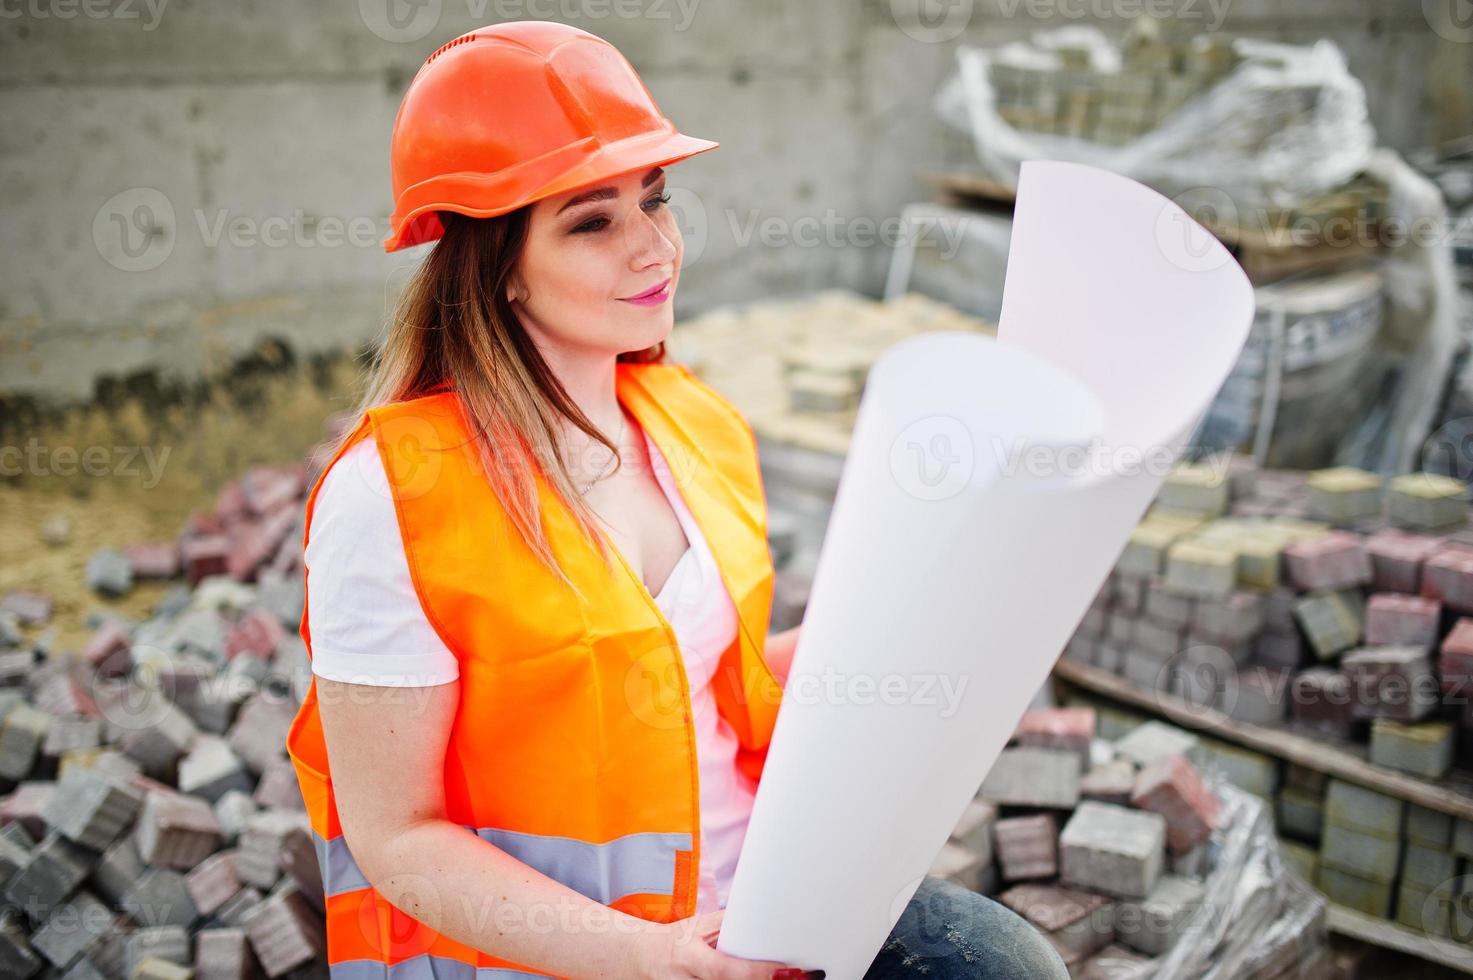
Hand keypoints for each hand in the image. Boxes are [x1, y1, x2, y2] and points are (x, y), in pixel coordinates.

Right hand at [620, 909, 819, 979]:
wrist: (637, 960)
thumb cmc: (673, 942)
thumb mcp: (697, 927)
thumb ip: (727, 925)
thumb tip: (763, 913)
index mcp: (689, 958)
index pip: (727, 972)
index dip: (760, 973)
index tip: (789, 970)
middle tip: (803, 978)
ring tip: (791, 979)